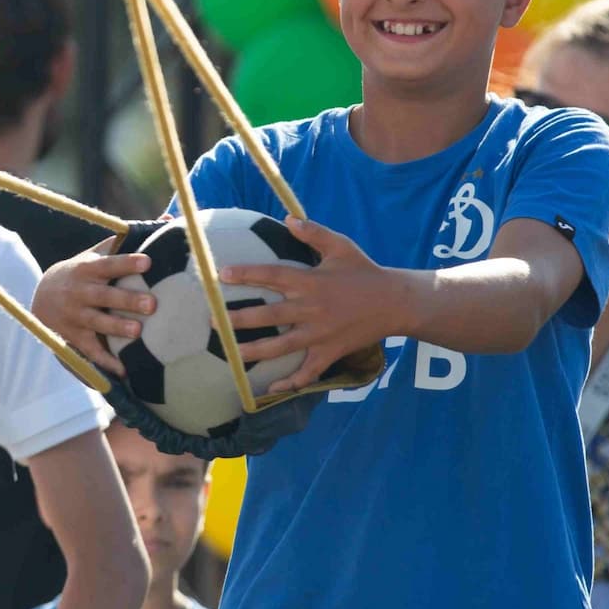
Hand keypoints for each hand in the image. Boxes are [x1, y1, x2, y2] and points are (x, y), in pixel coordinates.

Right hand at [31, 239, 153, 378]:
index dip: (128, 263)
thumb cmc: (81, 273)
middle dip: (128, 300)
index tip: (148, 263)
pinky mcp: (73, 338)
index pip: (110, 264)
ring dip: (117, 328)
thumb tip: (166, 219)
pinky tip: (124, 370)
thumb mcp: (95, 254)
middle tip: (152, 304)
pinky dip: (106, 362)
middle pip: (105, 296)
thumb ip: (126, 242)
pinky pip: (91, 352)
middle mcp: (81, 292)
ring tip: (137, 333)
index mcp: (88, 269)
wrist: (40, 296)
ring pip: (97, 323)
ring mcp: (76, 316)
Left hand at [219, 216, 410, 393]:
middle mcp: (311, 309)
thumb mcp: (341, 246)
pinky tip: (269, 389)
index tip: (222, 274)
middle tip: (213, 321)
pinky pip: (308, 372)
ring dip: (255, 351)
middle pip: (269, 315)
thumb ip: (314, 233)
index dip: (247, 274)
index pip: (273, 276)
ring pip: (282, 347)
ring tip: (231, 354)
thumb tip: (288, 219)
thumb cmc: (364, 271)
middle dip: (239, 319)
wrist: (395, 302)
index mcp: (311, 282)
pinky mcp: (329, 352)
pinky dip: (290, 383)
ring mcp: (320, 334)